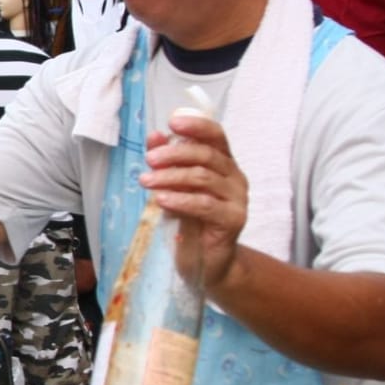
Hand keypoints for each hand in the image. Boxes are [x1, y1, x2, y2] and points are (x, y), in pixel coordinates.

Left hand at [138, 115, 246, 290]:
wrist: (206, 261)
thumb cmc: (190, 220)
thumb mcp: (174, 187)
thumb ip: (166, 162)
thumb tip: (155, 135)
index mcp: (223, 163)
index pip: (216, 135)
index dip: (197, 126)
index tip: (172, 123)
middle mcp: (235, 177)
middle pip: (206, 155)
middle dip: (174, 154)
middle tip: (149, 160)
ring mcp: (238, 198)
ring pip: (203, 178)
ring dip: (171, 177)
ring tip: (146, 181)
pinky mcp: (234, 220)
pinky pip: (205, 204)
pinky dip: (180, 199)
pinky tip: (161, 200)